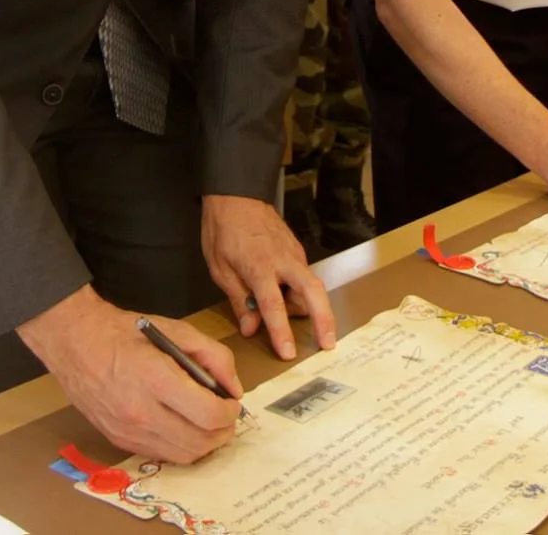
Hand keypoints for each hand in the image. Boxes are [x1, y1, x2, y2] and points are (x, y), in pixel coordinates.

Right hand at [16, 285, 241, 463]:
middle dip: (223, 432)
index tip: (232, 403)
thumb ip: (212, 355)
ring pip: (182, 456)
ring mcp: (128, 431)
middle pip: (199, 442)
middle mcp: (141, 411)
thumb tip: (233, 387)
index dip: (229, 413)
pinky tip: (183, 427)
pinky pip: (161, 455)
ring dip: (205, 444)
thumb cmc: (123, 332)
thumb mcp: (175, 329)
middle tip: (226, 416)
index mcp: (156, 378)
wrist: (74, 343)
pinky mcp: (119, 440)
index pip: (207, 414)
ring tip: (209, 424)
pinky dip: (180, 447)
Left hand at [201, 194, 336, 360]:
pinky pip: (304, 276)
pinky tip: (292, 301)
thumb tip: (251, 328)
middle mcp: (282, 260)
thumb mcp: (220, 269)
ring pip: (311, 285)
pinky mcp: (297, 250)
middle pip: (312, 292)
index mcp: (259, 266)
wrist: (236, 195)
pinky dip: (303, 293)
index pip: (273, 305)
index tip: (288, 352)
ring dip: (314, 308)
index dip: (281, 331)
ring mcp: (293, 253)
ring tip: (309, 327)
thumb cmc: (224, 230)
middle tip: (328, 343)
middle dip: (323, 319)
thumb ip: (239, 300)